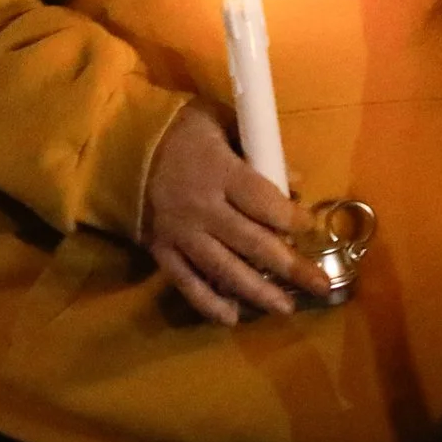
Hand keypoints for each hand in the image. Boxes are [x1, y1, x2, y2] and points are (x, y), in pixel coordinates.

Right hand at [142, 104, 324, 322]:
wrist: (120, 145)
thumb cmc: (181, 132)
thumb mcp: (222, 124)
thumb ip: (260, 152)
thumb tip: (297, 185)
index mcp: (220, 172)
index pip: (263, 202)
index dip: (291, 218)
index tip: (310, 227)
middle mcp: (202, 208)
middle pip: (252, 243)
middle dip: (290, 266)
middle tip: (320, 285)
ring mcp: (181, 234)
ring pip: (223, 269)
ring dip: (257, 292)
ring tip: (285, 308)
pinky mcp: (161, 250)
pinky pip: (186, 282)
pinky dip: (208, 303)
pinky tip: (232, 318)